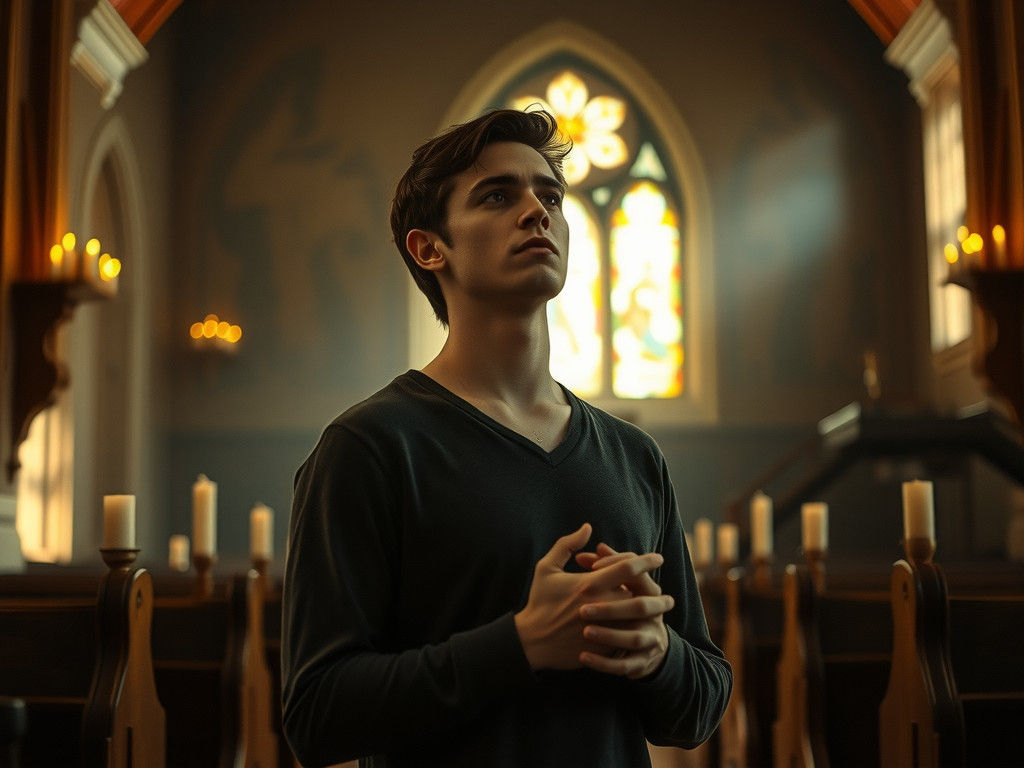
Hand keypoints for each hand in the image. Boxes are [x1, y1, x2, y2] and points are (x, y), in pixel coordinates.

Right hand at [514, 524, 665, 670]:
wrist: (531, 641)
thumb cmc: (539, 602)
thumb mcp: (546, 568)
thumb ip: (567, 544)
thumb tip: (588, 527)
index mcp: (590, 583)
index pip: (628, 567)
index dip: (647, 560)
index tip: (657, 558)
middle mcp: (601, 604)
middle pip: (641, 593)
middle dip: (657, 591)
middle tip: (666, 591)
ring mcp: (604, 627)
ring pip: (638, 618)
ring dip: (654, 612)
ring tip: (663, 607)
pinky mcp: (603, 646)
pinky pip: (627, 636)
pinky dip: (638, 630)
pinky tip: (646, 627)